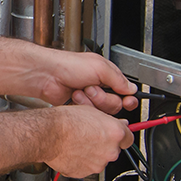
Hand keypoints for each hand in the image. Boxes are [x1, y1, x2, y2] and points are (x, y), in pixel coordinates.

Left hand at [22, 46, 138, 114]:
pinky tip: (74, 97)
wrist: (47, 75)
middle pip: (115, 104)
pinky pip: (90, 115)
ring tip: (80, 91)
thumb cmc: (69, 65)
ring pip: (102, 111)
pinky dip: (83, 106)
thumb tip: (132, 89)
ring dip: (92, 101)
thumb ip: (119, 79)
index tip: (127, 101)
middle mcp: (100, 87)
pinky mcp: (80, 107)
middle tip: (92, 88)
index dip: (128, 98)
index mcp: (107, 76)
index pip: (126, 92)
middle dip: (104, 98)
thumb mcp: (100, 67)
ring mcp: (90, 98)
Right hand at [42, 104, 133, 178]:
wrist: (48, 134)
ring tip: (77, 143)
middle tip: (90, 136)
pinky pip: (86, 167)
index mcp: (115, 133)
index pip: (129, 138)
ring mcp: (98, 164)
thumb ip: (108, 121)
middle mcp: (110, 151)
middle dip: (104, 144)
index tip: (118, 136)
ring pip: (99, 159)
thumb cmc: (65, 121)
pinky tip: (72, 151)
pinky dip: (81, 162)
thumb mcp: (91, 110)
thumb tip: (116, 123)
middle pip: (113, 150)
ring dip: (92, 154)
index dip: (121, 136)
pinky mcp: (85, 173)